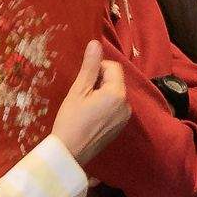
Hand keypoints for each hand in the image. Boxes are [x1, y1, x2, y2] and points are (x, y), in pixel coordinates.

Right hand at [50, 40, 129, 164]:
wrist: (69, 153)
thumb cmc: (70, 120)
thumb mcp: (78, 91)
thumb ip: (90, 67)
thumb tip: (95, 42)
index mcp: (117, 93)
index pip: (113, 67)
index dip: (97, 68)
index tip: (82, 81)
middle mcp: (126, 104)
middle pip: (115, 80)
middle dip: (99, 81)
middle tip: (81, 94)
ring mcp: (125, 118)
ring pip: (115, 94)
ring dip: (101, 94)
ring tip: (84, 106)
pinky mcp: (120, 127)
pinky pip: (115, 108)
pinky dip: (104, 106)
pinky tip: (89, 117)